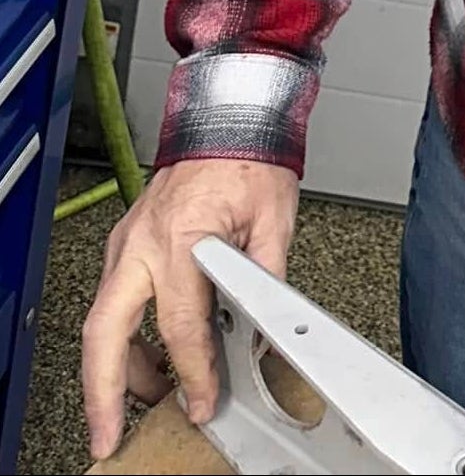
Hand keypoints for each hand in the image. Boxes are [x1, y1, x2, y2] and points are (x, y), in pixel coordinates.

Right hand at [81, 158, 299, 460]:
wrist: (231, 116)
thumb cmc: (252, 158)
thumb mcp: (274, 221)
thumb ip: (265, 280)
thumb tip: (266, 330)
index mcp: (181, 238)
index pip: (181, 325)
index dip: (193, 373)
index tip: (202, 402)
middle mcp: (142, 243)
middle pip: (106, 333)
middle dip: (105, 392)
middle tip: (109, 434)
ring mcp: (128, 241)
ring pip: (102, 320)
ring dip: (118, 368)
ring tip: (147, 400)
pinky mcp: (127, 240)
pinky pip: (114, 298)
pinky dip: (124, 335)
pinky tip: (148, 356)